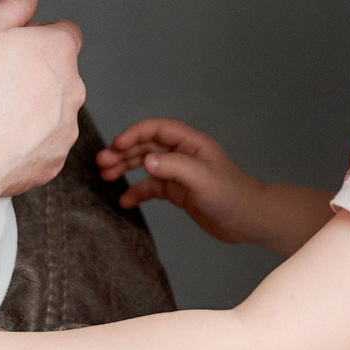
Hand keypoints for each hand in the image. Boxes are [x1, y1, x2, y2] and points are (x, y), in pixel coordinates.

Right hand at [0, 0, 85, 211]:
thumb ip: (12, 6)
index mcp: (57, 51)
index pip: (65, 32)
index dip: (38, 36)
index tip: (16, 47)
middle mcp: (71, 89)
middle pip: (59, 72)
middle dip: (35, 73)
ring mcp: (66, 127)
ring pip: (53, 109)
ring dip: (32, 108)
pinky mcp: (55, 159)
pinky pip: (44, 143)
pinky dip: (27, 141)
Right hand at [95, 119, 270, 245]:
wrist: (248, 220)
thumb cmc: (231, 195)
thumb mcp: (202, 179)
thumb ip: (174, 167)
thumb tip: (145, 160)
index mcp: (191, 143)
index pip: (157, 129)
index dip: (135, 133)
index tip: (116, 145)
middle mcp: (183, 155)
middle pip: (147, 146)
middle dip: (123, 151)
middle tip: (101, 162)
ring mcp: (179, 173)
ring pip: (146, 165)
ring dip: (125, 168)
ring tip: (105, 176)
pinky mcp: (178, 191)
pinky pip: (152, 187)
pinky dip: (137, 192)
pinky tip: (124, 201)